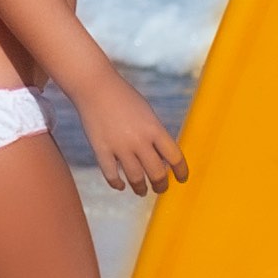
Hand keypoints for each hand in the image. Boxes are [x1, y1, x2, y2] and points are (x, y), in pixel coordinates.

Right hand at [73, 73, 189, 196]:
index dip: (181, 172)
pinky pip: (111, 175)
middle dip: (161, 185)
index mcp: (154, 128)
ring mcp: (119, 146)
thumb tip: (162, 159)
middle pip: (157, 173)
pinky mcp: (101, 150)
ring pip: (135, 178)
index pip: (175, 157)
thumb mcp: (147, 113)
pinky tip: (121, 185)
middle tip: (160, 188)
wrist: (96, 87)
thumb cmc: (124, 98)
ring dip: (140, 188)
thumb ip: (155, 134)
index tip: (182, 179)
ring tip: (141, 190)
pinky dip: (117, 183)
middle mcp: (139, 140)